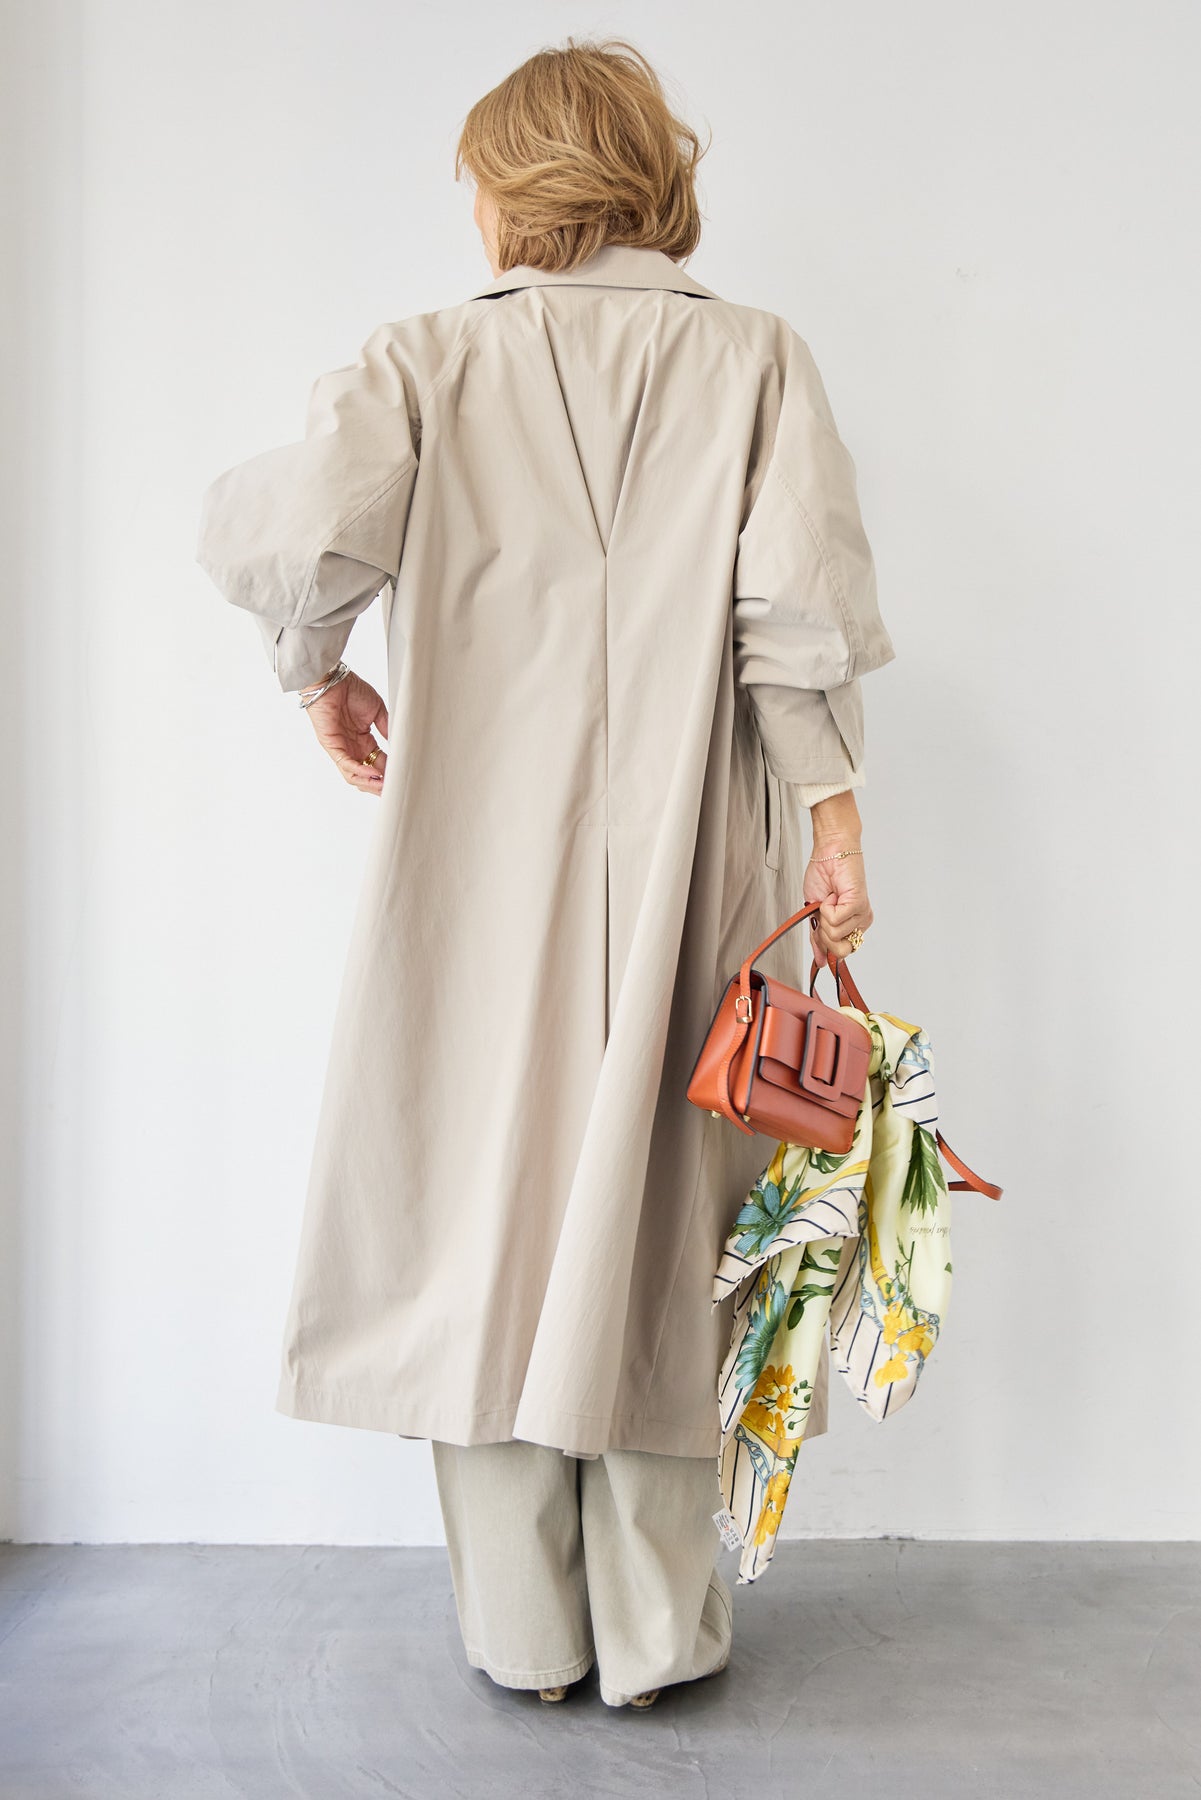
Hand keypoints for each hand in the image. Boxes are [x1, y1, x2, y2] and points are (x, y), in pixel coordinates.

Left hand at [301, 670, 388, 793]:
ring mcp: (341, 749)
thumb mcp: (377, 711)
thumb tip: (398, 744)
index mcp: (364, 740)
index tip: (402, 778)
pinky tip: (374, 775)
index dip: (390, 772)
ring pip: (355, 776)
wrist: (333, 680)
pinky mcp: (331, 746)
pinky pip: (346, 765)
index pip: (379, 762)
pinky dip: (360, 772)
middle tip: (395, 790)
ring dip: (371, 784)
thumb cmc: (351, 690)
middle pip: (367, 775)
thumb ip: (386, 728)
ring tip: (385, 787)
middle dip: (381, 785)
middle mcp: (353, 747)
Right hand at [802, 836, 872, 969]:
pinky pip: (835, 920)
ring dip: (824, 914)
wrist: (829, 852)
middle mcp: (861, 922)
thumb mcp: (815, 915)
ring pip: (835, 935)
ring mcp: (862, 914)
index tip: (819, 925)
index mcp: (853, 925)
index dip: (825, 943)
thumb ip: (818, 939)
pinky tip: (833, 893)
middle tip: (824, 911)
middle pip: (840, 950)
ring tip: (830, 897)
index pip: (841, 953)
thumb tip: (821, 962)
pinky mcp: (859, 904)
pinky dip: (826, 907)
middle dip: (824, 933)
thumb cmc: (823, 876)